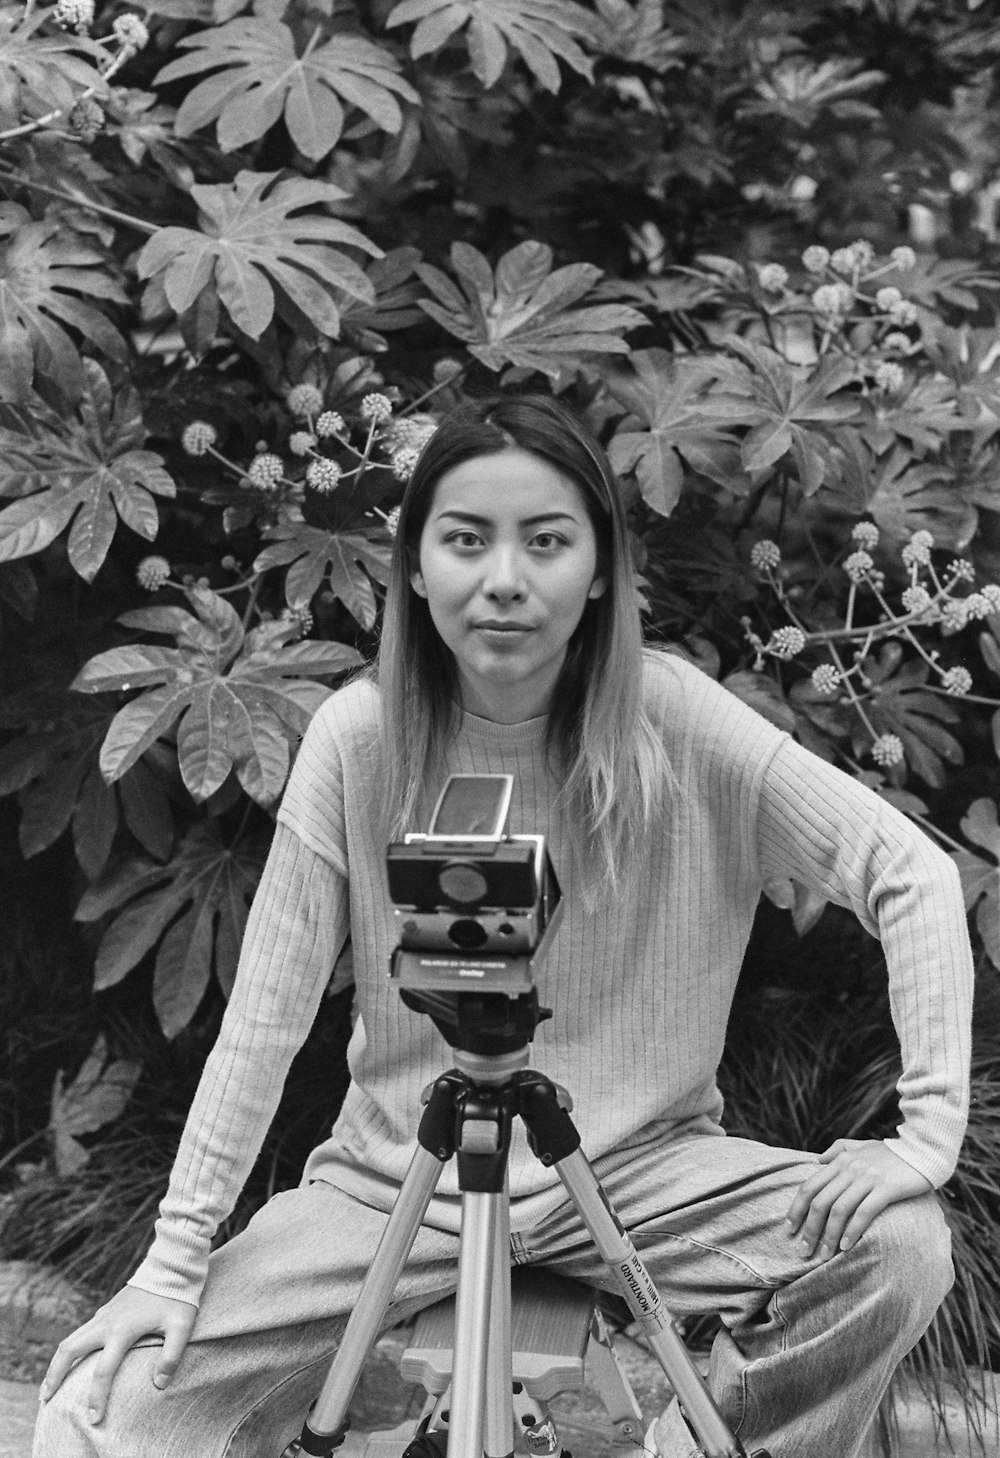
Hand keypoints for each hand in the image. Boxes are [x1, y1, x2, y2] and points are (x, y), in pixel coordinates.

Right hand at [39, 1285, 196, 1424]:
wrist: (172, 1266)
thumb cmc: (178, 1297)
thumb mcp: (181, 1326)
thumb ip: (171, 1356)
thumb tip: (159, 1385)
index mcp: (123, 1330)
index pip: (103, 1371)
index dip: (97, 1397)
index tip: (94, 1418)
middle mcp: (106, 1323)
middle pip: (69, 1351)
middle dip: (54, 1376)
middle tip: (46, 1399)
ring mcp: (103, 1315)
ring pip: (69, 1340)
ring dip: (56, 1363)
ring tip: (49, 1386)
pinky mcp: (106, 1310)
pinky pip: (80, 1333)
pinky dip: (68, 1350)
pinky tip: (71, 1362)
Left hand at [786, 1138, 932, 1261]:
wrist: (924, 1149)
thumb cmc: (891, 1152)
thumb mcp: (861, 1145)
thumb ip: (838, 1149)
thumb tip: (817, 1160)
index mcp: (841, 1159)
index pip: (809, 1186)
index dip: (796, 1209)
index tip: (788, 1229)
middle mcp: (850, 1168)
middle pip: (820, 1201)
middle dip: (809, 1229)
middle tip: (803, 1251)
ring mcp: (868, 1178)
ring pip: (839, 1210)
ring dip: (829, 1236)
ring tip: (823, 1256)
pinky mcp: (887, 1188)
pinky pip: (864, 1213)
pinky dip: (852, 1231)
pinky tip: (846, 1247)